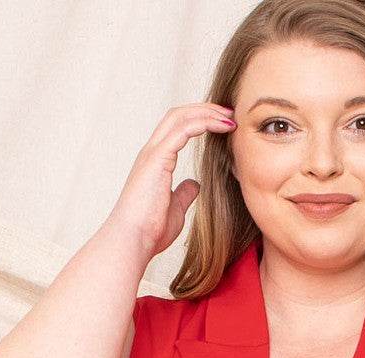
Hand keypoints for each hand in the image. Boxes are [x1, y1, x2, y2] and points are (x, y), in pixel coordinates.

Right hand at [104, 102, 236, 261]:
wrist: (133, 240)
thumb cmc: (150, 230)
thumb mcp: (175, 209)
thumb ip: (184, 193)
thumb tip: (195, 185)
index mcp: (155, 161)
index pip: (176, 128)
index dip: (200, 120)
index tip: (224, 124)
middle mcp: (152, 152)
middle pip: (178, 115)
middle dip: (205, 109)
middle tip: (231, 113)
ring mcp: (153, 153)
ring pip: (180, 117)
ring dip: (207, 112)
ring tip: (230, 116)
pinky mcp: (157, 159)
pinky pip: (183, 130)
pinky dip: (204, 123)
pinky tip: (222, 126)